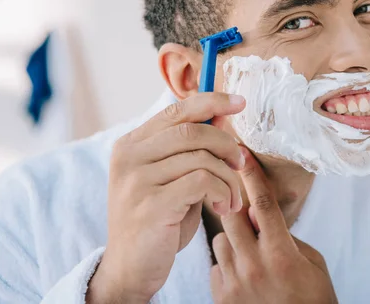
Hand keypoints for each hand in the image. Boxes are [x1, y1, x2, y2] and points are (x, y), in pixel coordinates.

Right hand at [86, 93, 245, 303]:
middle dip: (226, 144)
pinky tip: (222, 207)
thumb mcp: (172, 178)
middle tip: (240, 163)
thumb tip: (220, 115)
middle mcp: (129, 157)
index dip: (211, 101)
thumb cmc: (159, 220)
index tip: (240, 102)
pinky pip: (202, 182)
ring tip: (232, 198)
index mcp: (131, 144)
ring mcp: (136, 180)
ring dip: (228, 177)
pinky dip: (222, 191)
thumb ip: (190, 149)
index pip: (176, 110)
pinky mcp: (151, 205)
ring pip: (201, 157)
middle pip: (192, 130)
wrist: (131, 268)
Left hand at [210, 147, 337, 303]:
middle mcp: (254, 265)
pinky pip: (215, 265)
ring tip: (249, 253)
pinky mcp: (221, 296)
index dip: (252, 174)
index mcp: (281, 253)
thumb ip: (289, 237)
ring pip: (220, 240)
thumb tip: (266, 219)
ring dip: (232, 239)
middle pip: (230, 215)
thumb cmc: (312, 300)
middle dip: (233, 203)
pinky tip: (243, 274)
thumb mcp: (313, 264)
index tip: (241, 151)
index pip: (263, 203)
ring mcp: (235, 282)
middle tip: (240, 202)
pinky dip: (226, 263)